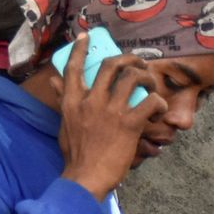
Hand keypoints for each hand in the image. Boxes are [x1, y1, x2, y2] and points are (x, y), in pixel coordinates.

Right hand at [57, 33, 167, 198]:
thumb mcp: (65, 123)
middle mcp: (91, 101)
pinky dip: (158, 104)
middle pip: (110, 65)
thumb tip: (54, 81)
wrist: (86, 177)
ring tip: (151, 86)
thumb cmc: (76, 153)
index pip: (73, 68)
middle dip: (128, 59)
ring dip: (147, 78)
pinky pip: (150, 102)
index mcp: (72, 101)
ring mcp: (110, 111)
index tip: (86, 37)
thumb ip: (62, 99)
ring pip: (133, 78)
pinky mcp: (130, 124)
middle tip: (138, 63)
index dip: (80, 49)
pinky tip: (157, 112)